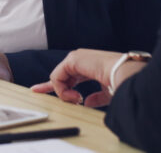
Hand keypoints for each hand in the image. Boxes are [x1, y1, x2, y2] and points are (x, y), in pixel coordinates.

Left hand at [30, 49, 145, 107]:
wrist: (124, 74)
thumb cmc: (120, 83)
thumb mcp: (107, 93)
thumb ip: (96, 97)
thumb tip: (86, 103)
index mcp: (89, 67)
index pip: (69, 76)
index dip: (59, 85)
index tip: (45, 90)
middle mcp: (81, 60)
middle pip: (59, 74)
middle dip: (48, 85)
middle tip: (36, 90)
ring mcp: (76, 58)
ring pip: (58, 78)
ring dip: (64, 93)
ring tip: (76, 100)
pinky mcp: (72, 60)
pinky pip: (57, 77)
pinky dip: (62, 89)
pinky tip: (75, 96)